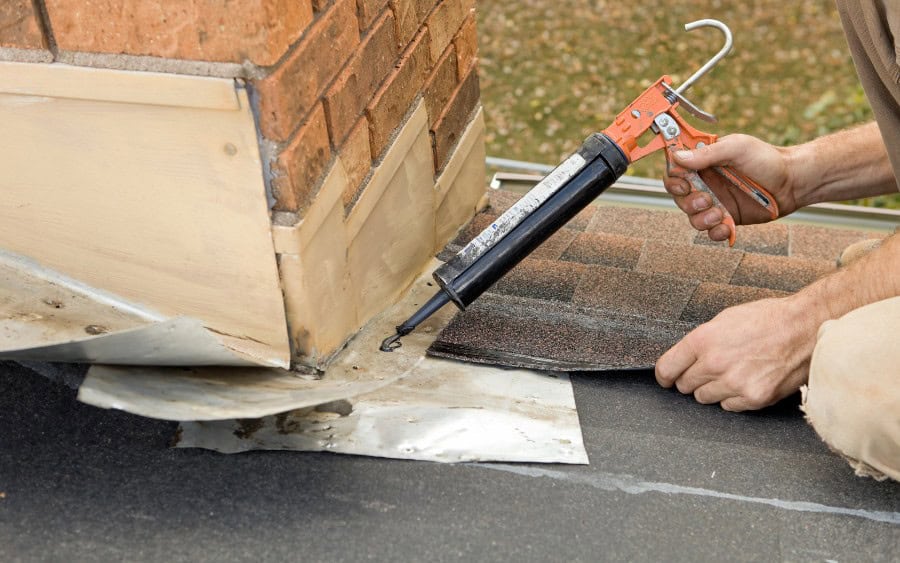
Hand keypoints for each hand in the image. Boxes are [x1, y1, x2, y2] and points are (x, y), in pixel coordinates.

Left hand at [655, 295, 818, 410]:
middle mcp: (715, 364)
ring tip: (732, 373)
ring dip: (713, 389)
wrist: (806, 328)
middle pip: (685, 386)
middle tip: (708, 370)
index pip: (667, 368)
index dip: (665, 375)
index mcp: (703, 340)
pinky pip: (729, 406)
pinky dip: (734, 397)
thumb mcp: (725, 319)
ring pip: (705, 398)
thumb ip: (702, 341)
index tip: (667, 378)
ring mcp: (735, 383)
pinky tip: (747, 381)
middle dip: (692, 379)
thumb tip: (684, 357)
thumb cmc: (768, 319)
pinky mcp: (754, 398)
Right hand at [663, 134, 799, 241]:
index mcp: (704, 163)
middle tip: (707, 200)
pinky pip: (710, 232)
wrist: (793, 182)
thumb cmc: (767, 159)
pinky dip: (715, 232)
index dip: (673, 180)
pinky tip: (727, 227)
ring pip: (692, 218)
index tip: (685, 183)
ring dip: (701, 219)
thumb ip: (706, 154)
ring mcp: (715, 202)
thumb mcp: (736, 148)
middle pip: (679, 198)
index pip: (674, 171)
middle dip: (688, 203)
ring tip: (720, 214)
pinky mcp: (727, 219)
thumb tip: (677, 157)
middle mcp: (706, 183)